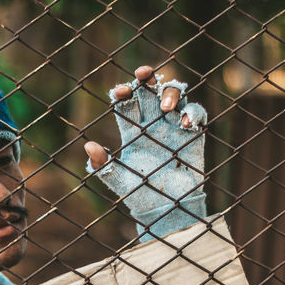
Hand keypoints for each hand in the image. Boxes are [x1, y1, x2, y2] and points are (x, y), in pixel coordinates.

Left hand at [84, 64, 208, 239]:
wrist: (166, 209)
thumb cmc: (139, 195)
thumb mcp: (117, 181)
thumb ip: (102, 165)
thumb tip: (88, 145)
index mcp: (131, 131)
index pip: (126, 103)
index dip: (123, 92)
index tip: (121, 92)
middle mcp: (152, 123)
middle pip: (149, 91)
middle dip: (146, 78)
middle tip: (143, 75)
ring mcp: (173, 126)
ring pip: (173, 95)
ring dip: (170, 93)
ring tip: (166, 108)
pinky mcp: (193, 134)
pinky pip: (196, 112)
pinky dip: (193, 112)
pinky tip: (186, 123)